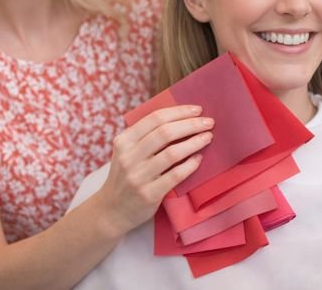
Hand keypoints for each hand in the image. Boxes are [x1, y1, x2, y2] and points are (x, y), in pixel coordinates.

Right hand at [95, 105, 214, 236]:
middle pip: (165, 132)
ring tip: (208, 137)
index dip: (179, 112)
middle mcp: (128, 156)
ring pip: (172, 153)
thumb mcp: (126, 152)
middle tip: (209, 122)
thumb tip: (181, 118)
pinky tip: (199, 159)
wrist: (111, 211)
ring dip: (194, 142)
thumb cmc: (126, 176)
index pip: (155, 118)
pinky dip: (190, 165)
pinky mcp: (148, 194)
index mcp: (124, 140)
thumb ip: (145, 137)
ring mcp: (138, 176)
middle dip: (191, 124)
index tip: (198, 110)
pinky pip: (175, 175)